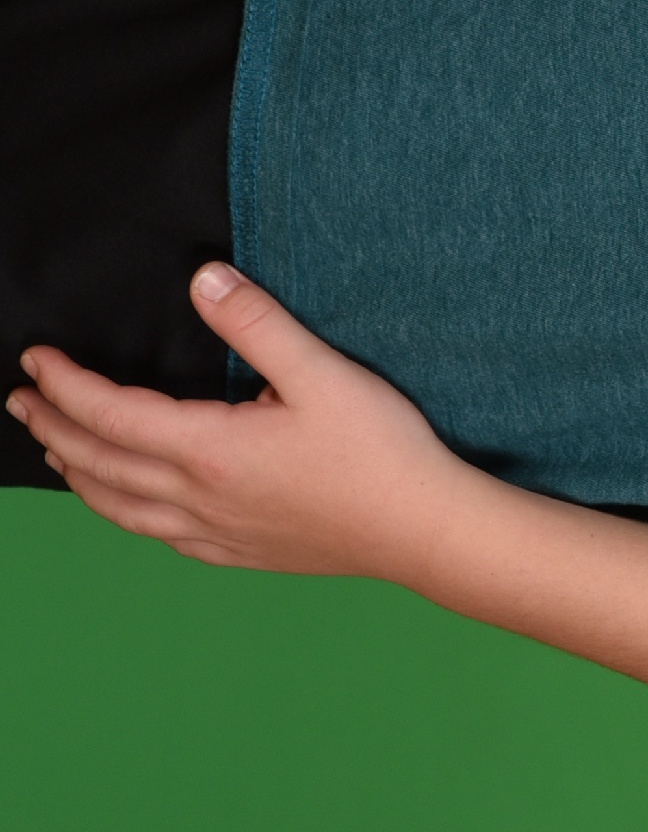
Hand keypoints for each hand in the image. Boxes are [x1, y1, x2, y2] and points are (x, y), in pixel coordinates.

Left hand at [8, 264, 484, 579]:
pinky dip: (127, 517)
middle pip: (98, 463)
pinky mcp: (243, 553)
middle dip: (52, 428)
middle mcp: (198, 496)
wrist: (424, 531)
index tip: (37, 359)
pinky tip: (133, 511)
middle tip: (22, 403)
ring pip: (120, 508)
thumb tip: (204, 279)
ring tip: (57, 454)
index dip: (64, 384)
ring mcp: (217, 531)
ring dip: (78, 477)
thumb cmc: (382, 454)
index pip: (108, 413)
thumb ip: (258, 324)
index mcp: (208, 448)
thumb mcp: (324, 373)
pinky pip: (163, 538)